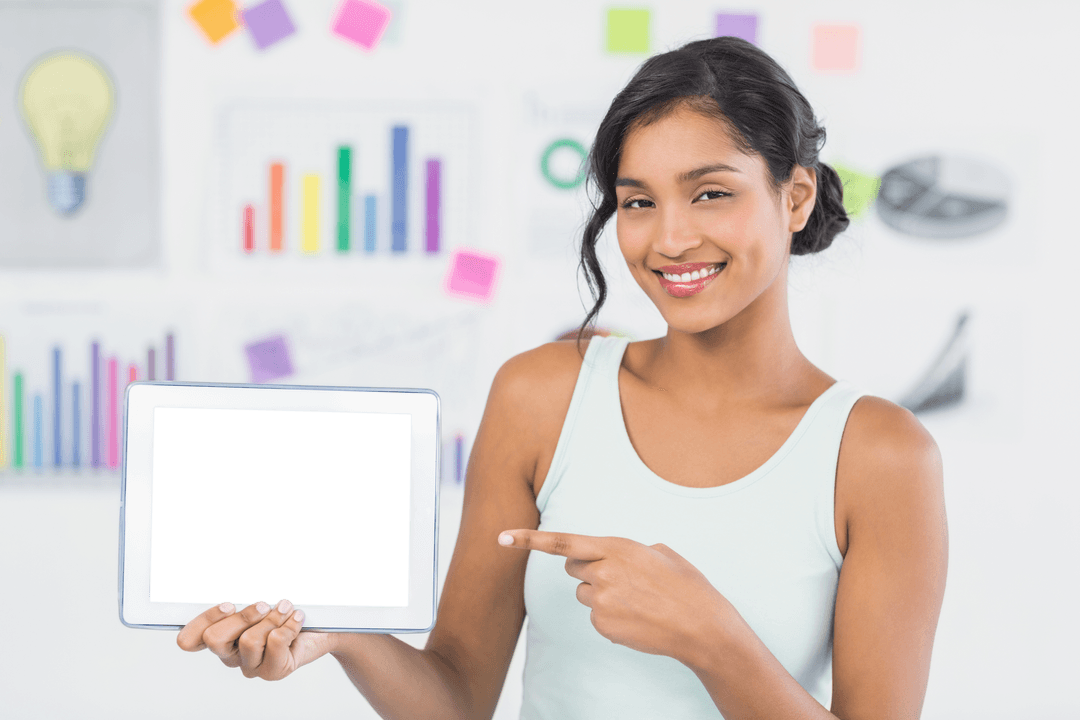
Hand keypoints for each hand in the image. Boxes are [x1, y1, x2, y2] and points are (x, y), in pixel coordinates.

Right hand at [177, 599, 333, 679]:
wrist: (322, 627)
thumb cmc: (285, 609)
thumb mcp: (260, 600)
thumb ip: (243, 595)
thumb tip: (238, 590)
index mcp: (220, 636)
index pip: (189, 639)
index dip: (203, 621)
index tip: (229, 604)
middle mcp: (231, 655)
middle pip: (214, 639)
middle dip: (242, 616)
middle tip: (262, 604)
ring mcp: (251, 666)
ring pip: (248, 640)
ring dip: (271, 618)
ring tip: (286, 608)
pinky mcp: (273, 671)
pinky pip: (275, 644)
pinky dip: (289, 624)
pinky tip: (297, 618)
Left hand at [498, 530, 739, 664]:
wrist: (700, 626)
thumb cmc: (687, 586)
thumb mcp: (661, 553)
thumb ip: (629, 550)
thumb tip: (619, 558)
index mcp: (616, 547)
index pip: (563, 542)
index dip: (529, 539)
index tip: (502, 537)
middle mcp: (603, 571)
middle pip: (573, 569)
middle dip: (589, 571)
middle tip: (620, 579)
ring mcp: (601, 600)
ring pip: (584, 594)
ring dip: (602, 595)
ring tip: (635, 601)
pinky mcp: (602, 625)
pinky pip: (595, 616)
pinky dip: (610, 617)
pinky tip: (636, 618)